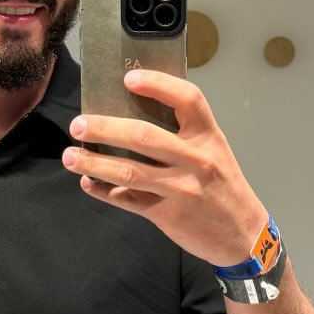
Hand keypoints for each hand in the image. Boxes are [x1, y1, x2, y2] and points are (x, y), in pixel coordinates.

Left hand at [63, 69, 267, 265]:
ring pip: (128, 171)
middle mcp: (195, 160)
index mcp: (208, 137)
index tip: (128, 78)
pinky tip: (87, 182)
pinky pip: (127, 200)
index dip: (157, 84)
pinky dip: (103, 190)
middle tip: (79, 124)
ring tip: (70, 155)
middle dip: (105, 128)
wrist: (244, 235)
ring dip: (94, 162)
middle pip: (143, 136)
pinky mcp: (166, 215)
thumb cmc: (224, 186)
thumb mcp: (214, 151)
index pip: (187, 99)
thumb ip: (183, 135)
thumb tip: (132, 115)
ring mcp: (180, 189)